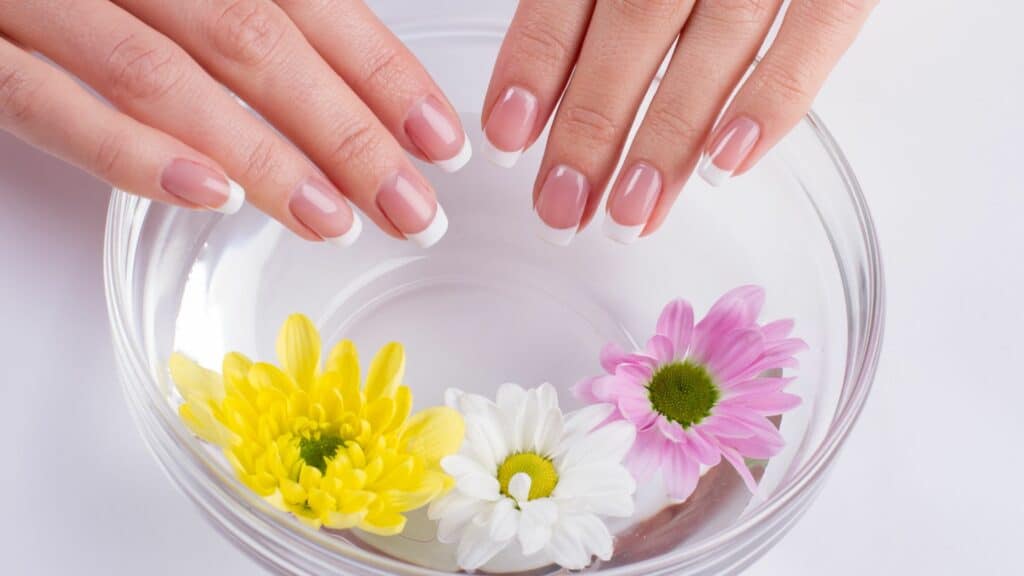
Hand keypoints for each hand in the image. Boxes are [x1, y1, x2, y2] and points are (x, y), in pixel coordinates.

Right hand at [0, 0, 469, 247]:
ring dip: (261, 155)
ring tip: (335, 221)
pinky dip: (131, 152)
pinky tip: (210, 198)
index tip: (439, 138)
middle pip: (254, 42)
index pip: (306, 0)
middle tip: (412, 205)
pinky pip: (47, 102)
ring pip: (165, 76)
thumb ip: (245, 12)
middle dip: (345, 131)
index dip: (380, 71)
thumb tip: (339, 84)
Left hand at [482, 0, 875, 244]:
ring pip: (713, 42)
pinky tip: (728, 163)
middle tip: (562, 209)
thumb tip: (551, 62)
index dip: (536, 64)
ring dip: (668, 135)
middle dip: (592, 127)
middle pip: (633, 27)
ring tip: (632, 213)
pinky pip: (817, 31)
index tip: (507, 136)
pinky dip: (774, 98)